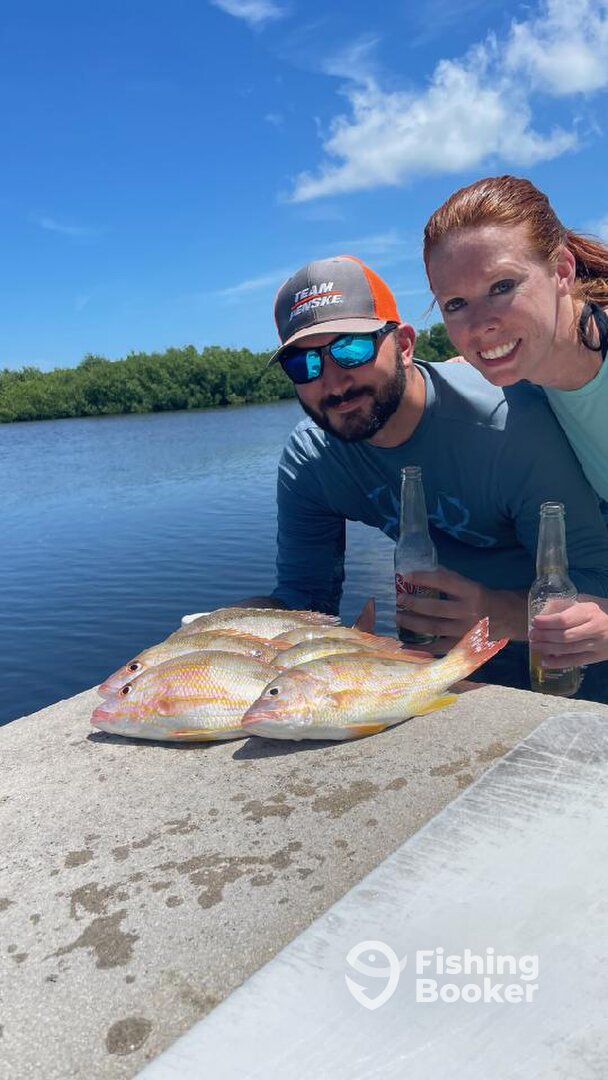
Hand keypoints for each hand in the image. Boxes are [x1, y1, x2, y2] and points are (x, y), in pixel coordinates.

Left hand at [396, 566, 524, 651]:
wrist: (510, 618)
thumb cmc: (486, 598)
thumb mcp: (472, 584)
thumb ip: (451, 580)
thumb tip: (424, 572)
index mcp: (471, 591)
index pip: (443, 581)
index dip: (423, 578)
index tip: (406, 577)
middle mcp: (468, 612)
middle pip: (435, 608)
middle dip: (413, 604)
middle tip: (399, 600)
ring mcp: (465, 631)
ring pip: (434, 627)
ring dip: (413, 623)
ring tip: (398, 618)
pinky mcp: (464, 646)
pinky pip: (439, 647)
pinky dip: (421, 647)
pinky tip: (406, 645)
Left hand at [529, 596, 607, 666]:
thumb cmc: (595, 616)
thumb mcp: (585, 606)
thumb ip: (566, 607)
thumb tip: (543, 610)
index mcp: (589, 612)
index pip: (565, 619)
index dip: (547, 622)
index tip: (535, 621)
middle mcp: (594, 628)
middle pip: (565, 636)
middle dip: (545, 636)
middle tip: (532, 635)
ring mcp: (596, 645)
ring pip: (568, 649)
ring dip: (548, 648)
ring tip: (534, 645)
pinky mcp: (596, 657)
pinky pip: (574, 662)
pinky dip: (557, 663)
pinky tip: (544, 662)